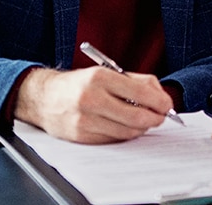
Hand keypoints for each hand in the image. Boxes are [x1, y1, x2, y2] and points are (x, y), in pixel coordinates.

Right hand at [15, 66, 172, 143]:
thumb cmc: (79, 84)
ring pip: (127, 131)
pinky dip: (124, 134)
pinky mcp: (82, 136)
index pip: (140, 92)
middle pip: (137, 116)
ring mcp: (85, 119)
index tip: (167, 105)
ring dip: (141, 128)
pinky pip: (114, 139)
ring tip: (141, 120)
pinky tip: (123, 126)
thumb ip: (136, 81)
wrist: (44, 98)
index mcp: (100, 77)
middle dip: (155, 118)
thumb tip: (160, 96)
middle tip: (160, 117)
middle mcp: (91, 98)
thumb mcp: (106, 72)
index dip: (159, 101)